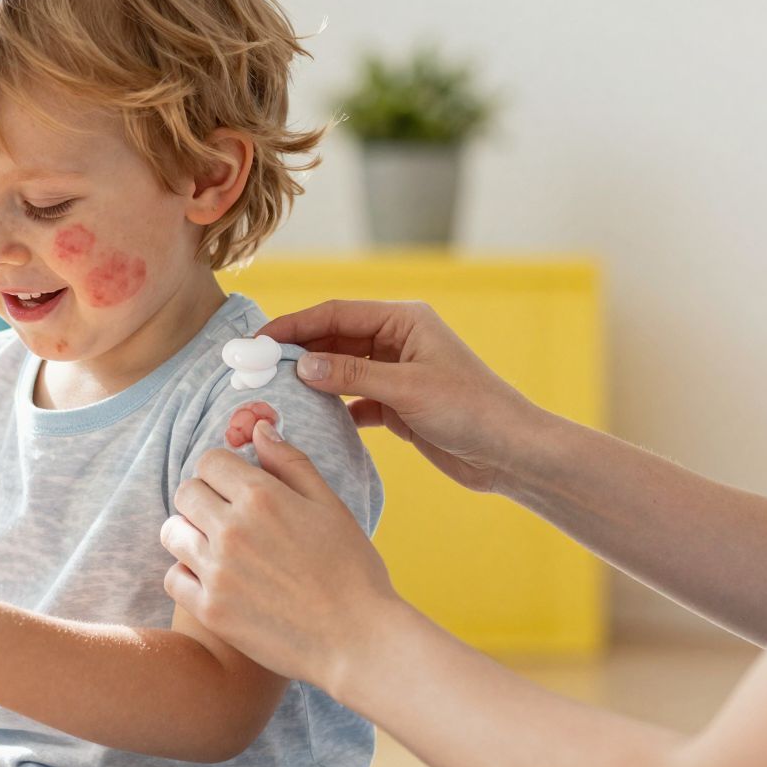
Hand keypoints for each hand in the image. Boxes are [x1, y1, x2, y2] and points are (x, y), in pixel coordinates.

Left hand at [162, 419, 405, 692]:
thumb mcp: (329, 505)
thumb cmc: (351, 569)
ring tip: (216, 547)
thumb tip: (259, 428)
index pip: (209, 461)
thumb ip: (290, 462)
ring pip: (171, 532)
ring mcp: (217, 571)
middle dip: (203, 498)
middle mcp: (232, 529)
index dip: (222, 471)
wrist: (357, 639)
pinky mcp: (211, 609)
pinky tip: (213, 579)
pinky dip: (187, 575)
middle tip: (225, 518)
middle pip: (186, 492)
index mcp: (262, 497)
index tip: (235, 487)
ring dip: (189, 533)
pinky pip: (173, 577)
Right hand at [263, 299, 543, 495]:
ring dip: (311, 380)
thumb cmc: (471, 410)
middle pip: (334, 339)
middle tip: (255, 369)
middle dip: (296, 352)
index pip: (335, 314)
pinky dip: (332, 407)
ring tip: (273, 393)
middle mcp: (398, 341)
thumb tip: (302, 364)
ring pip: (341, 369)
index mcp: (404, 320)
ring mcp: (397, 373)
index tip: (258, 342)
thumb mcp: (407, 388)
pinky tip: (309, 419)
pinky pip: (353, 399)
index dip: (294, 325)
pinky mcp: (398, 405)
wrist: (510, 452)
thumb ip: (352, 374)